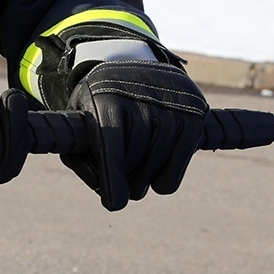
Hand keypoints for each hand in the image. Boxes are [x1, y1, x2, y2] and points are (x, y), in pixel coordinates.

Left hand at [63, 59, 207, 210]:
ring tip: (136, 177)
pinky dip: (168, 176)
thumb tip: (111, 195)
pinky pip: (182, 158)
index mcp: (105, 96)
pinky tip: (157, 177)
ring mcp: (171, 101)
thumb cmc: (99, 107)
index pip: (111, 142)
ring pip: (159, 159)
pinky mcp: (195, 110)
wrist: (131, 70)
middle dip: (126, 179)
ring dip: (146, 178)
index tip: (114, 203)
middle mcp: (141, 94)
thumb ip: (83, 161)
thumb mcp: (79, 126)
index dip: (112, 176)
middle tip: (121, 185)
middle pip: (135, 156)